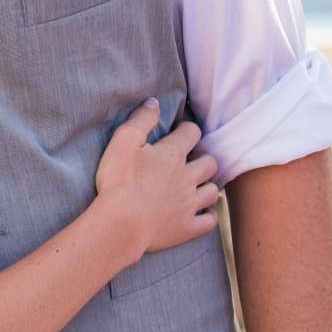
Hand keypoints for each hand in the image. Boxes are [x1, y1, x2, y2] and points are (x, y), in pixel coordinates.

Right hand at [90, 102, 220, 261]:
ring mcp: (189, 204)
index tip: (179, 132)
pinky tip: (202, 214)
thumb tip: (154, 102)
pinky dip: (209, 216)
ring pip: (213, 192)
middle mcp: (187, 177)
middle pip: (210, 163)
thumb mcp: (123, 142)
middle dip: (203, 159)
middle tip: (190, 162)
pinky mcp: (187, 228)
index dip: (187, 129)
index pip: (191, 133)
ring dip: (207, 187)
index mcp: (172, 154)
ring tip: (197, 187)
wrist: (120, 223)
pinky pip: (210, 221)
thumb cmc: (118, 180)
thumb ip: (141, 120)